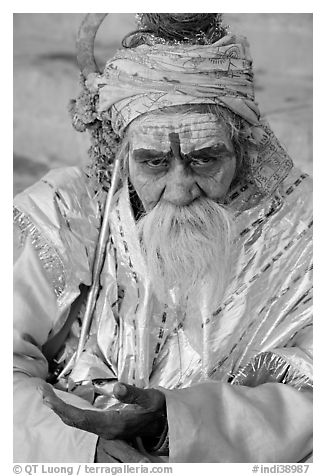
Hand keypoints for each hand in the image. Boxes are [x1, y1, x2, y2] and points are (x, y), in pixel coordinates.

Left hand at [41, 381, 165, 440]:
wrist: (165, 425)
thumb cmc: (158, 410)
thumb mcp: (151, 399)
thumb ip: (133, 394)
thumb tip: (117, 387)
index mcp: (113, 424)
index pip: (79, 418)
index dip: (61, 407)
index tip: (47, 394)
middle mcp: (105, 429)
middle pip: (73, 420)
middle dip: (55, 406)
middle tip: (42, 390)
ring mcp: (104, 429)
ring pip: (76, 421)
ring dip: (60, 408)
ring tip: (47, 393)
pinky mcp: (105, 425)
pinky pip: (81, 420)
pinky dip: (69, 410)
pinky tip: (62, 403)